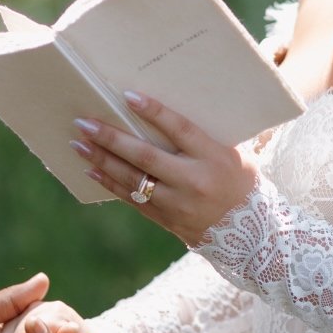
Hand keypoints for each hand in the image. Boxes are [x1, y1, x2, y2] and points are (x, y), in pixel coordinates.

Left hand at [70, 91, 259, 245]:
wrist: (253, 235)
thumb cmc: (241, 183)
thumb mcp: (234, 153)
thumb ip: (203, 136)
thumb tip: (167, 110)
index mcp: (214, 158)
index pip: (180, 129)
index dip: (154, 112)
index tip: (127, 96)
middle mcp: (193, 181)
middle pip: (146, 156)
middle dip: (111, 139)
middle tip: (85, 123)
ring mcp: (177, 204)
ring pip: (132, 180)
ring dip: (102, 160)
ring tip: (79, 143)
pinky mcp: (166, 219)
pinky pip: (132, 199)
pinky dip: (109, 184)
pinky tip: (91, 170)